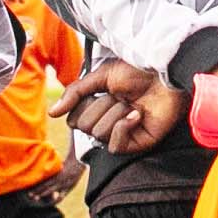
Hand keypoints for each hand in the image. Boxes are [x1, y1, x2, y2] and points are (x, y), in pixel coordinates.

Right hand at [62, 57, 181, 155]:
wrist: (164, 71)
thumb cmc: (138, 71)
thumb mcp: (101, 76)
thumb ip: (75, 93)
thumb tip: (53, 112)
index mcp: (99, 107)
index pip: (74, 119)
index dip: (84, 104)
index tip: (100, 90)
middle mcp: (109, 122)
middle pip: (84, 127)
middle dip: (102, 106)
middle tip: (121, 95)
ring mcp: (124, 134)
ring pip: (99, 134)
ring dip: (116, 112)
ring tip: (133, 103)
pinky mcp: (139, 143)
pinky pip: (116, 146)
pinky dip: (123, 127)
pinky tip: (137, 114)